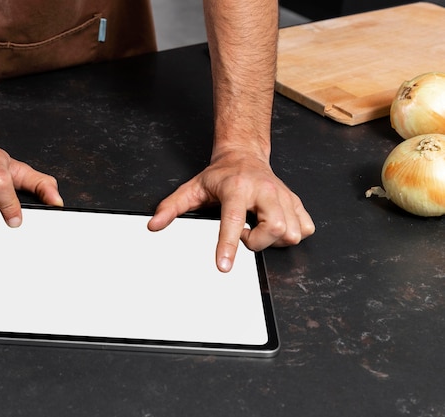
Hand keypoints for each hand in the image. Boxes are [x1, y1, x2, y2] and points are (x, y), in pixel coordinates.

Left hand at [147, 152, 314, 271]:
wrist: (244, 155)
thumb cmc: (220, 175)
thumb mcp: (192, 188)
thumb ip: (172, 207)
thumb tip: (154, 225)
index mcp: (236, 188)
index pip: (233, 220)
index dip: (229, 245)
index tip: (223, 266)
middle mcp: (264, 191)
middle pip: (273, 229)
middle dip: (257, 241)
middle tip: (244, 232)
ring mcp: (284, 196)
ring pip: (291, 233)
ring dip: (273, 240)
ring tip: (256, 227)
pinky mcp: (296, 202)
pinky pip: (305, 229)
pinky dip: (291, 235)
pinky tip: (274, 226)